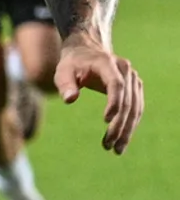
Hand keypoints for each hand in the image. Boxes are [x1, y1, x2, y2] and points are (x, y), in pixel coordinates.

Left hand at [55, 38, 143, 153]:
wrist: (86, 50)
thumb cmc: (72, 63)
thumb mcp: (62, 71)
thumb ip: (65, 84)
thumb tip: (70, 100)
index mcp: (108, 64)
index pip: (116, 85)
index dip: (114, 102)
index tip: (106, 121)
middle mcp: (125, 70)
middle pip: (128, 101)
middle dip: (119, 125)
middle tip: (108, 146)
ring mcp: (132, 79)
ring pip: (135, 107)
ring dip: (127, 130)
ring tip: (116, 149)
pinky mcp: (134, 88)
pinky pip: (136, 108)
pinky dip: (130, 124)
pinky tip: (122, 139)